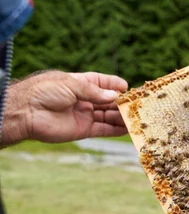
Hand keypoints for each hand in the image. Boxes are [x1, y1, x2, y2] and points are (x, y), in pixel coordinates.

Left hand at [1, 71, 127, 145]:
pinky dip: (116, 130)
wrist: (26, 112)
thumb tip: (115, 96)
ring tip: (136, 117)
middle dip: (121, 103)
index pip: (101, 83)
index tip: (127, 88)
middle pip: (107, 101)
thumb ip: (94, 92)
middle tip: (136, 105)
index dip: (114, 85)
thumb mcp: (71, 84)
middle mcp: (83, 100)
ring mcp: (84, 115)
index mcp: (79, 84)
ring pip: (108, 116)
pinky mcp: (84, 130)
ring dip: (121, 117)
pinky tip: (128, 128)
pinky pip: (104, 130)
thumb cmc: (44, 92)